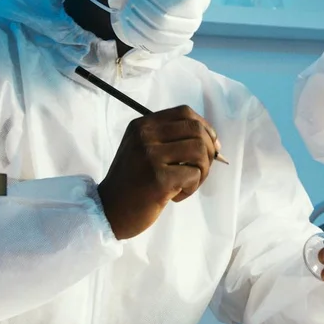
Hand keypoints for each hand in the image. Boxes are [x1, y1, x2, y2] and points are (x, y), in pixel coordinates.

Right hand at [98, 105, 220, 239]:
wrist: (109, 211)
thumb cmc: (133, 182)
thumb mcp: (143, 150)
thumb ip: (170, 139)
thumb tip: (213, 140)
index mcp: (142, 125)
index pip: (184, 112)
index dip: (204, 127)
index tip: (211, 145)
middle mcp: (145, 136)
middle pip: (196, 130)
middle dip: (209, 150)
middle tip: (201, 169)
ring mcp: (150, 156)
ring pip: (199, 151)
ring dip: (203, 170)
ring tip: (188, 183)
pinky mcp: (159, 179)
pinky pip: (194, 174)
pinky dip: (192, 187)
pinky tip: (176, 195)